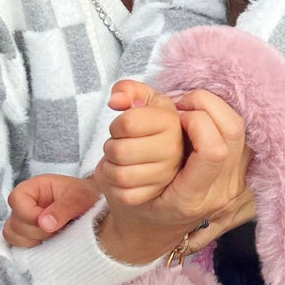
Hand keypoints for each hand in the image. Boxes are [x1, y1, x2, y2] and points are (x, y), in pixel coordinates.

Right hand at [3, 174, 100, 247]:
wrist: (96, 209)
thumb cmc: (87, 197)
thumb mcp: (81, 197)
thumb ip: (63, 208)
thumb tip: (44, 224)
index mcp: (34, 188)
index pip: (16, 199)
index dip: (30, 214)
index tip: (51, 222)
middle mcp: (25, 204)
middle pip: (14, 222)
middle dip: (38, 230)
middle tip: (60, 229)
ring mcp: (24, 221)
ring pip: (12, 236)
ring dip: (35, 240)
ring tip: (56, 235)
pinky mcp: (27, 236)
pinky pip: (17, 246)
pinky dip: (33, 248)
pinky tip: (51, 243)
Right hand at [96, 88, 251, 264]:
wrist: (152, 231)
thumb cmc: (135, 203)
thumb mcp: (113, 176)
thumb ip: (119, 135)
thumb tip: (124, 97)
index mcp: (190, 199)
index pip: (213, 150)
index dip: (194, 121)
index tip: (173, 118)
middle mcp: (219, 194)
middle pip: (232, 130)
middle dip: (205, 104)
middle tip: (180, 107)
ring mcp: (234, 184)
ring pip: (239, 127)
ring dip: (212, 108)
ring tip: (186, 112)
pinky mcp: (240, 171)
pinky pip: (239, 132)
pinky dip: (218, 117)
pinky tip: (196, 120)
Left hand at [101, 80, 184, 206]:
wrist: (155, 152)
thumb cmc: (145, 123)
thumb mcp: (141, 99)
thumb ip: (128, 89)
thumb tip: (115, 100)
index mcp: (171, 121)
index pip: (127, 124)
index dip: (116, 124)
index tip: (123, 126)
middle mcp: (174, 149)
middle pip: (120, 151)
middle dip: (111, 146)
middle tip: (118, 143)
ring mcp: (166, 175)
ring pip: (120, 175)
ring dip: (110, 166)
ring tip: (118, 159)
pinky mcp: (155, 194)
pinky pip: (123, 194)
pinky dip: (114, 186)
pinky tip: (121, 175)